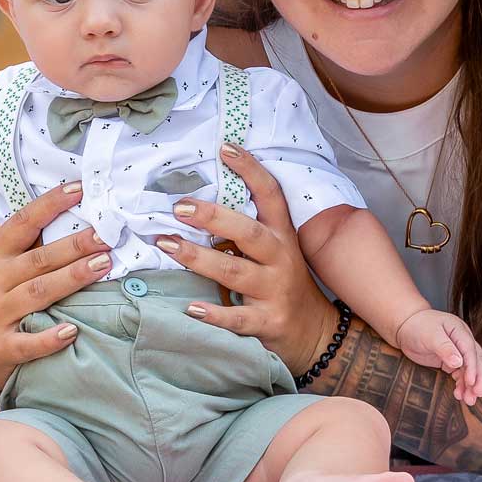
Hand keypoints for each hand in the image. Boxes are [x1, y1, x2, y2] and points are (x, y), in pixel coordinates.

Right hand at [0, 181, 110, 396]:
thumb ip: (27, 251)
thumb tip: (75, 220)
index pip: (23, 223)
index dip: (50, 204)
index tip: (80, 189)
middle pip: (39, 259)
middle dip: (75, 245)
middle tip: (106, 235)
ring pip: (38, 293)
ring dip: (72, 278)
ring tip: (103, 265)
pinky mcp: (1, 347)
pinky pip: (29, 342)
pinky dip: (50, 338)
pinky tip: (72, 330)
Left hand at [156, 144, 338, 369]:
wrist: (314, 333)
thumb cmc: (284, 284)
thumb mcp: (276, 251)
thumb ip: (246, 229)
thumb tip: (197, 203)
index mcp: (281, 236)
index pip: (270, 195)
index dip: (250, 170)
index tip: (225, 148)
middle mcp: (281, 259)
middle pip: (249, 232)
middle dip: (213, 217)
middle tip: (179, 207)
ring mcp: (275, 291)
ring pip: (235, 272)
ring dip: (198, 258)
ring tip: (167, 245)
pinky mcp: (268, 322)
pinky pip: (238, 318)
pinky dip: (214, 314)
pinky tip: (190, 308)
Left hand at [394, 309, 481, 404]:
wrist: (404, 327)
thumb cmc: (416, 327)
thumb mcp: (429, 335)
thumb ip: (444, 348)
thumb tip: (459, 363)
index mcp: (459, 330)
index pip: (470, 350)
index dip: (472, 367)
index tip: (471, 382)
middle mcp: (462, 341)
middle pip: (475, 361)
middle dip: (477, 378)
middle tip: (477, 394)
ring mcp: (457, 351)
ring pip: (468, 370)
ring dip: (470, 385)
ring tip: (469, 400)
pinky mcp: (450, 361)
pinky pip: (459, 374)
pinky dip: (461, 385)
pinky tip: (459, 394)